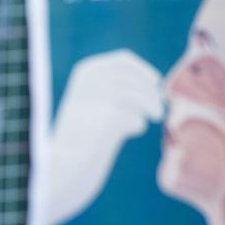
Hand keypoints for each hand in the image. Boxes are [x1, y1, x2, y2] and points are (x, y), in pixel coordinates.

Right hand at [36, 49, 162, 224]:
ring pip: (138, 93)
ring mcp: (99, 96)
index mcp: (85, 72)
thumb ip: (119, 92)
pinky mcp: (109, 116)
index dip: (145, 70)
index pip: (123, 61)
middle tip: (161, 107)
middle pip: (135, 76)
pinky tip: (134, 131)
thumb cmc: (82, 138)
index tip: (157, 83)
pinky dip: (138, 124)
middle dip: (151, 89)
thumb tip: (158, 88)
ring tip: (156, 117)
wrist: (64, 163)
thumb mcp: (96, 107)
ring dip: (151, 105)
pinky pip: (136, 115)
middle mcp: (91, 79)